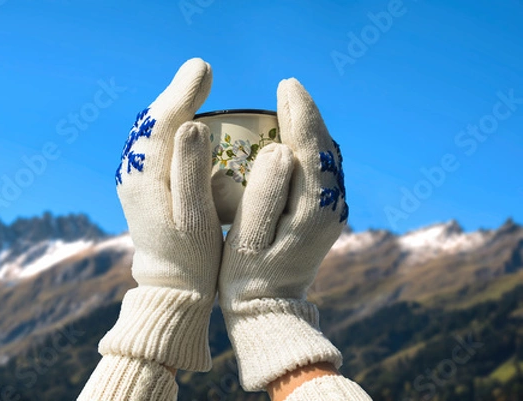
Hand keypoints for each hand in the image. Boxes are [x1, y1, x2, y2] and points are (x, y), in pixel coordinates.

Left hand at [99, 58, 222, 370]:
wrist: (170, 289)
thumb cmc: (191, 258)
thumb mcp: (195, 218)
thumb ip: (190, 170)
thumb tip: (191, 124)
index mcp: (145, 181)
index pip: (161, 124)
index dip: (182, 94)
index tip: (204, 70)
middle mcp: (132, 176)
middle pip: (151, 124)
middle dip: (176, 95)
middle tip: (200, 73)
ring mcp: (134, 182)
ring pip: (150, 134)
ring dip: (171, 109)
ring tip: (194, 88)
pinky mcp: (142, 188)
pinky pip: (154, 148)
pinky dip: (169, 129)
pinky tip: (185, 123)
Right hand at [218, 78, 347, 390]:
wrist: (269, 309)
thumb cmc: (249, 276)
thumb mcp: (250, 238)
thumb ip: (266, 193)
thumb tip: (280, 148)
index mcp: (314, 209)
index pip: (312, 148)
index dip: (299, 113)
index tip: (286, 85)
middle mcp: (331, 207)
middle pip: (324, 148)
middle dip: (307, 116)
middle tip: (287, 90)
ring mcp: (331, 212)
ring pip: (326, 159)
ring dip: (310, 131)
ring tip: (290, 107)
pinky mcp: (324, 215)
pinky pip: (321, 172)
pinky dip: (309, 150)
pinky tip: (294, 141)